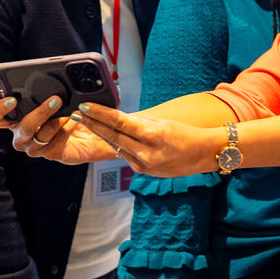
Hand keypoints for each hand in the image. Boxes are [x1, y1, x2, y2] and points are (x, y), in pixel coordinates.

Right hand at [0, 96, 115, 163]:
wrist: (85, 126)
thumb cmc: (62, 105)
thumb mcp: (51, 93)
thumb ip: (42, 87)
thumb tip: (50, 74)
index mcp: (13, 117)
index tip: (12, 99)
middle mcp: (20, 134)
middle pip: (22, 128)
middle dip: (40, 113)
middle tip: (56, 99)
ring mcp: (34, 146)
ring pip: (41, 136)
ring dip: (58, 121)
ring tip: (71, 111)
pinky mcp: (51, 153)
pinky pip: (56, 143)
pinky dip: (67, 130)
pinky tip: (74, 121)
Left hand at [72, 104, 220, 176]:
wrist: (203, 155)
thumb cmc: (185, 133)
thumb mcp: (163, 123)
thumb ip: (139, 122)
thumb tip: (118, 118)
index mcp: (152, 135)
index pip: (119, 122)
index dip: (99, 114)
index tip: (85, 107)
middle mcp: (146, 152)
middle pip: (112, 136)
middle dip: (92, 124)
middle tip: (76, 113)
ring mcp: (144, 164)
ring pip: (116, 146)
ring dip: (101, 134)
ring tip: (86, 122)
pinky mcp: (143, 171)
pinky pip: (126, 155)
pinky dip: (118, 145)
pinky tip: (109, 136)